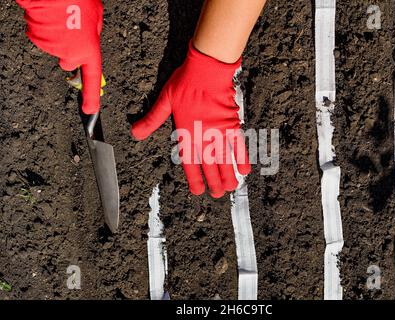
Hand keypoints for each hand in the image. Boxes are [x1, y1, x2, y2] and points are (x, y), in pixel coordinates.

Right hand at [16, 0, 103, 113]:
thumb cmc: (79, 1)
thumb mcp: (97, 19)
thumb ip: (94, 36)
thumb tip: (90, 41)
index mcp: (89, 51)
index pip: (92, 80)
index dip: (91, 97)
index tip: (90, 111)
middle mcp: (70, 55)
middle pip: (68, 62)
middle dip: (70, 51)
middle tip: (73, 31)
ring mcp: (52, 49)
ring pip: (55, 48)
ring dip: (58, 37)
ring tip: (62, 19)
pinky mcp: (37, 40)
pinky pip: (43, 39)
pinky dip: (46, 31)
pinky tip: (50, 18)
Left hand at [131, 41, 250, 197]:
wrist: (207, 70)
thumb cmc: (185, 83)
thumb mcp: (164, 101)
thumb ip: (152, 120)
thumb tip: (134, 133)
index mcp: (186, 134)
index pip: (190, 163)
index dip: (195, 179)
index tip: (198, 191)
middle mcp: (203, 138)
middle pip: (210, 166)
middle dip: (214, 182)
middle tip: (219, 195)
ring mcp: (220, 133)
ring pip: (225, 160)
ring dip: (229, 176)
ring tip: (232, 188)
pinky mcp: (233, 125)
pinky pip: (240, 146)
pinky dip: (242, 158)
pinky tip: (245, 170)